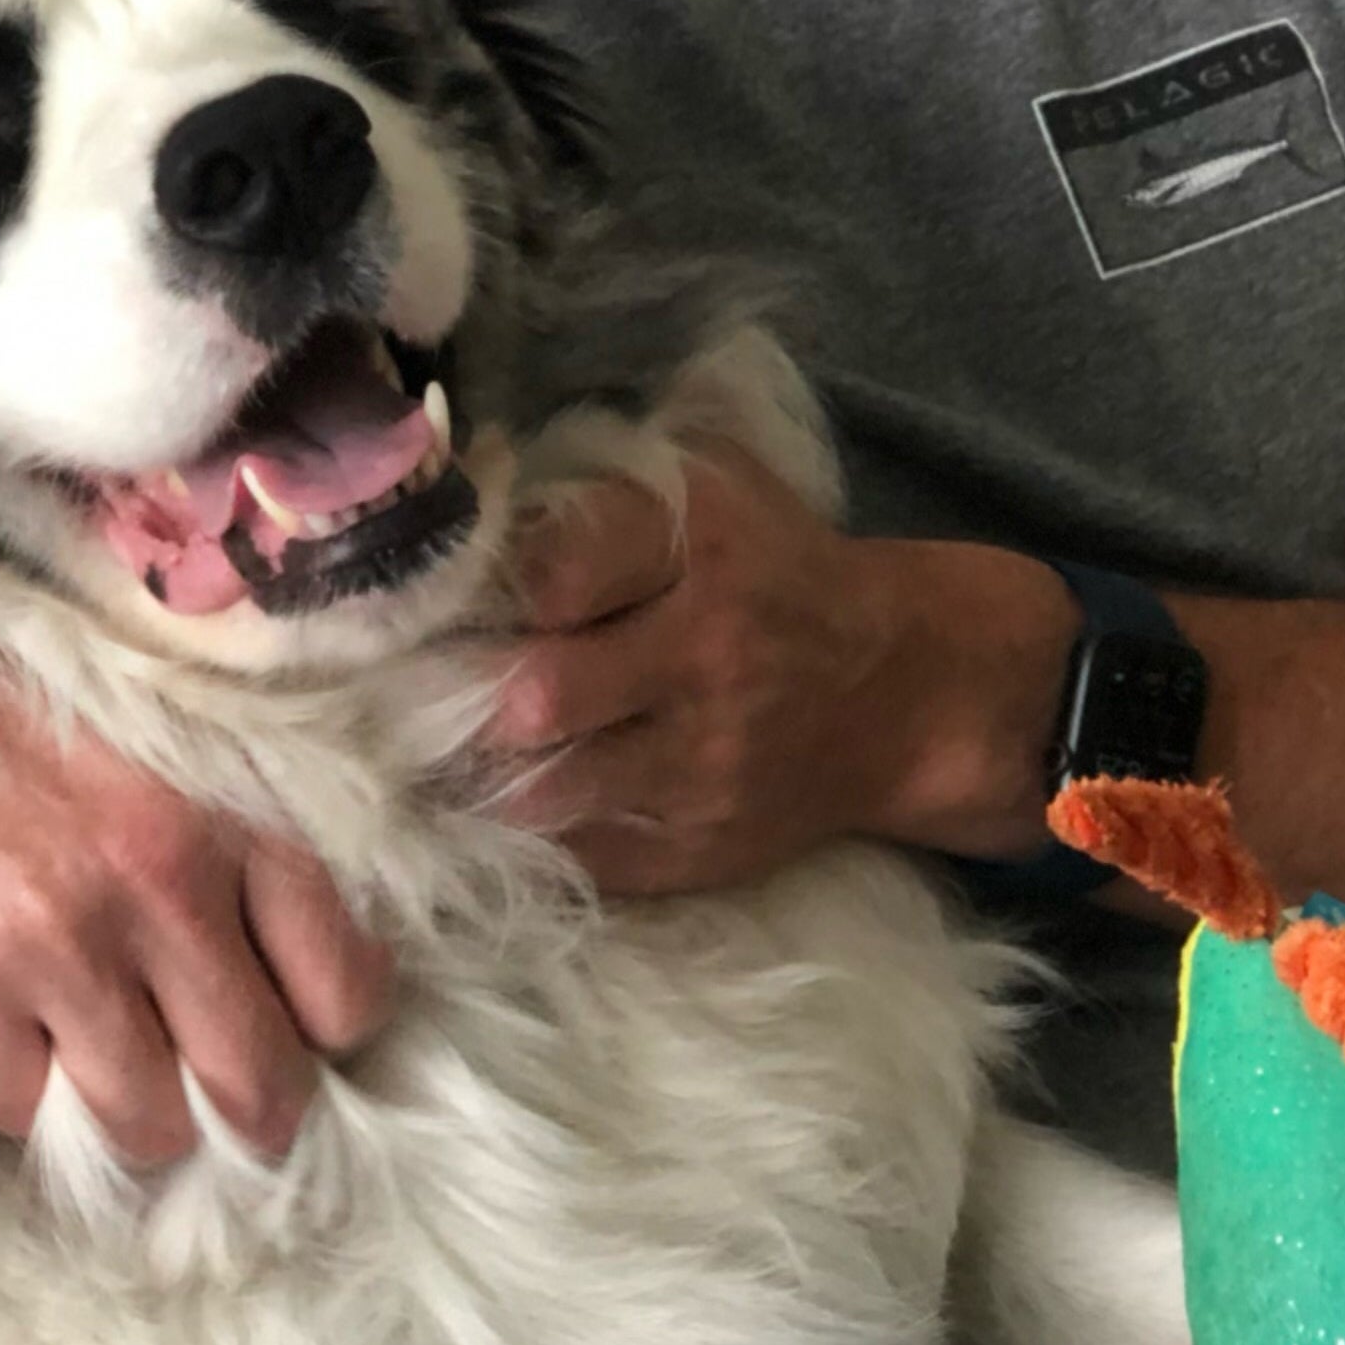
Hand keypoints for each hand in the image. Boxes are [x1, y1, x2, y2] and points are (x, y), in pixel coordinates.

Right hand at [0, 672, 393, 1160]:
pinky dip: (21, 1095)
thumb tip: (292, 964)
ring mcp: (59, 950)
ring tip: (105, 1075)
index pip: (347, 990)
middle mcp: (164, 888)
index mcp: (233, 815)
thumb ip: (235, 831)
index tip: (293, 1028)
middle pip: (262, 1084)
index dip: (324, 1032)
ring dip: (134, 1121)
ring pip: (149, 1125)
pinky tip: (4, 1034)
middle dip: (246, 1112)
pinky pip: (27, 1114)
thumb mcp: (159, 729)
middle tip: (214, 1097)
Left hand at [479, 445, 1071, 892]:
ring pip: (551, 788)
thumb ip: (608, 488)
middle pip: (541, 692)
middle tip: (439, 688)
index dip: (500, 587)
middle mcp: (710, 658)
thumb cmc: (777, 572)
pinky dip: (535, 833)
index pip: (559, 569)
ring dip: (491, 773)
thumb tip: (469, 493)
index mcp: (707, 551)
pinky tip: (508, 803)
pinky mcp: (704, 845)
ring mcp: (709, 764)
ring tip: (460, 752)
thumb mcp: (716, 493)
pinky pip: (584, 856)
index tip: (471, 597)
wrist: (904, 688)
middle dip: (478, 691)